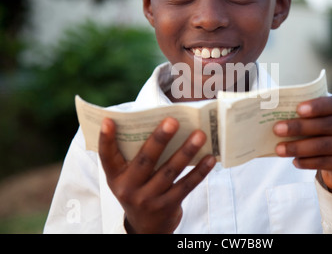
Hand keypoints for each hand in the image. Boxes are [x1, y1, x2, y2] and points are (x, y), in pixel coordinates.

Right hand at [99, 117, 215, 232]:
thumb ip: (135, 155)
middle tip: (173, 121)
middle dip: (160, 139)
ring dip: (186, 151)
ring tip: (200, 135)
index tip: (109, 121)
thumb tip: (159, 124)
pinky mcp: (168, 206)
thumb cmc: (138, 188)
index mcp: (116, 176)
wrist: (146, 227)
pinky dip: (200, 171)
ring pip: (170, 171)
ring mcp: (148, 200)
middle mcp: (129, 189)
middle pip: (146, 160)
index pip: (107, 156)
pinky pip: (186, 186)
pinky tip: (210, 158)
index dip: (106, 139)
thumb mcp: (127, 176)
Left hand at [273, 96, 331, 196]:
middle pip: (325, 125)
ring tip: (279, 149)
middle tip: (277, 129)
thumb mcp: (324, 121)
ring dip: (298, 147)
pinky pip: (325, 162)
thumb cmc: (327, 134)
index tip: (298, 109)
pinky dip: (307, 162)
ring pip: (323, 146)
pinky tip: (294, 161)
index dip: (316, 106)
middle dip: (299, 127)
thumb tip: (278, 116)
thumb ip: (308, 116)